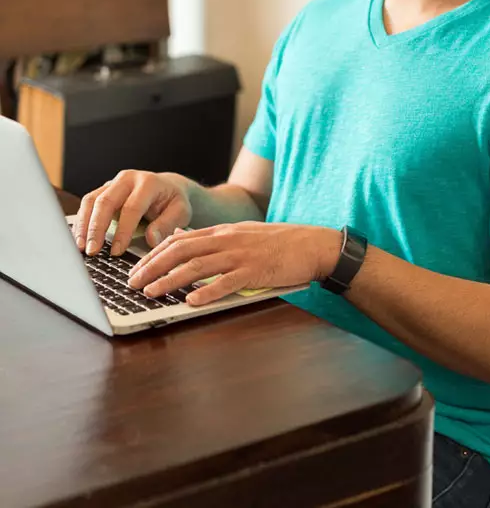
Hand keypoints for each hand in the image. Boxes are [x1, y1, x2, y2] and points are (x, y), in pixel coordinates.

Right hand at [74, 170, 192, 256]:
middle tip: (91, 251)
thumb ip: (167, 224)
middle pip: (106, 201)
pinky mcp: (103, 191)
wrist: (168, 187)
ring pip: (91, 201)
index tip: (116, 252)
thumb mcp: (181, 211)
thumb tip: (152, 240)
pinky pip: (87, 204)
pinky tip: (79, 239)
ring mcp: (112, 183)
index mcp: (148, 183)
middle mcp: (127, 179)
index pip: (131, 207)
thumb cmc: (174, 201)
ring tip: (80, 248)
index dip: (123, 231)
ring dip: (83, 225)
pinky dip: (81, 222)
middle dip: (96, 228)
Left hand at [127, 222, 342, 305]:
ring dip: (171, 280)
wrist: (313, 245)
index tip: (137, 267)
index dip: (154, 254)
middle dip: (153, 266)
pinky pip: (228, 282)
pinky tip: (192, 302)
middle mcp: (228, 239)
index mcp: (224, 231)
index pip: (180, 239)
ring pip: (198, 265)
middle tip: (132, 282)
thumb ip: (217, 241)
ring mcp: (241, 255)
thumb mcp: (244, 236)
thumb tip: (186, 245)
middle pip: (181, 250)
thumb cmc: (279, 244)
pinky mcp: (256, 271)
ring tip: (152, 292)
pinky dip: (208, 291)